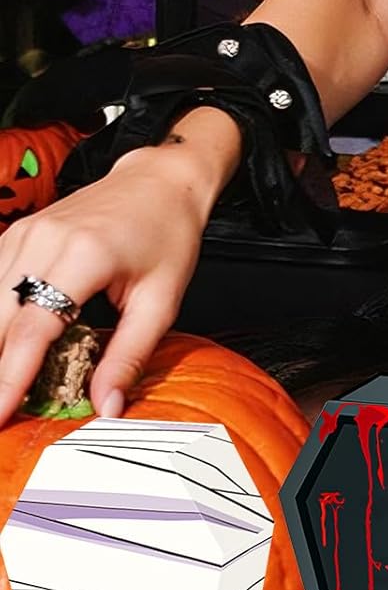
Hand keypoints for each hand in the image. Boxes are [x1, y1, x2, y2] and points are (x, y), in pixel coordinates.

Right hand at [0, 149, 208, 424]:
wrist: (161, 180)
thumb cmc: (168, 235)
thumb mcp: (163, 299)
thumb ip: (130, 355)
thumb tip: (106, 407)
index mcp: (84, 256)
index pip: (31, 330)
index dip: (9, 379)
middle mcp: (44, 240)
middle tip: (2, 409)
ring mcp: (24, 233)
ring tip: (6, 384)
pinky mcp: (17, 233)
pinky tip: (6, 347)